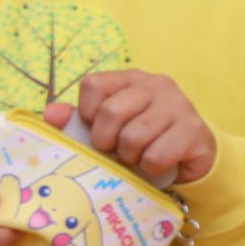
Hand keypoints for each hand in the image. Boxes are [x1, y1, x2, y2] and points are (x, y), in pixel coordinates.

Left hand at [67, 72, 214, 187]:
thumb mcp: (107, 126)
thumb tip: (50, 114)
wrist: (190, 154)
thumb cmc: (142, 137)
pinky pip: (155, 156)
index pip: (93, 85)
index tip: (96, 128)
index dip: (87, 113)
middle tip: (114, 149)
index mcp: (130, 78)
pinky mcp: (194, 131)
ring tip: (136, 156)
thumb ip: (77, 119)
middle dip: (105, 140)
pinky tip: (156, 163)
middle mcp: (156, 85)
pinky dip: (149, 167)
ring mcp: (179, 105)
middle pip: (111, 112)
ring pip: (133, 137)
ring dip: (128, 157)